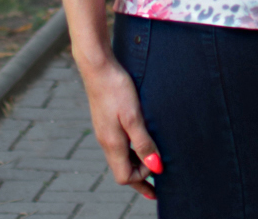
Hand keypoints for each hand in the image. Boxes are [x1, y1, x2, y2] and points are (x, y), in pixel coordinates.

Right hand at [78, 55, 161, 199]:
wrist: (98, 66)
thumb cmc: (117, 88)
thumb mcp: (134, 116)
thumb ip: (143, 142)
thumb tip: (155, 167)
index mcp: (112, 143)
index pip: (124, 176)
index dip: (142, 178)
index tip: (159, 171)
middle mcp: (106, 141)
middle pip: (122, 170)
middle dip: (139, 180)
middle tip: (155, 190)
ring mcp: (105, 130)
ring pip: (121, 157)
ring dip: (136, 165)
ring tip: (151, 167)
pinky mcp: (106, 120)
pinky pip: (119, 145)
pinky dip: (131, 151)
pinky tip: (140, 143)